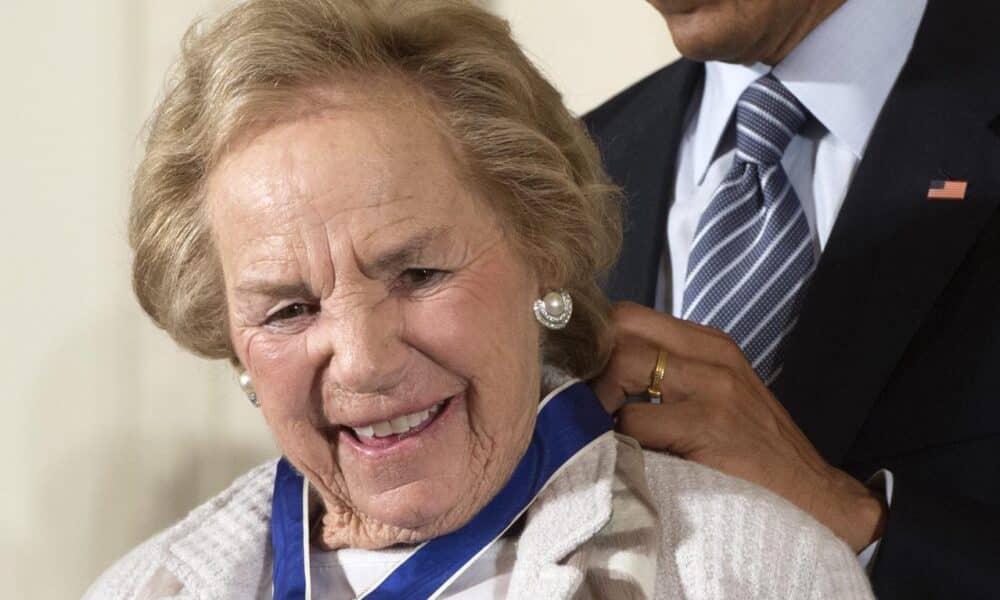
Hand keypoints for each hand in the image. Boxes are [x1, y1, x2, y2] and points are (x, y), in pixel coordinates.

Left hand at [592, 302, 885, 551]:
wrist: (812, 495)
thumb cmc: (753, 449)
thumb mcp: (714, 394)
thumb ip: (667, 374)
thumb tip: (595, 373)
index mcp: (708, 343)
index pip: (628, 315)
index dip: (593, 342)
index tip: (578, 375)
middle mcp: (711, 355)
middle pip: (619, 328)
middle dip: (589, 364)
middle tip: (583, 405)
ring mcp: (711, 388)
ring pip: (621, 365)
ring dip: (598, 401)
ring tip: (602, 430)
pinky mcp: (707, 425)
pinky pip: (634, 419)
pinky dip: (618, 437)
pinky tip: (626, 455)